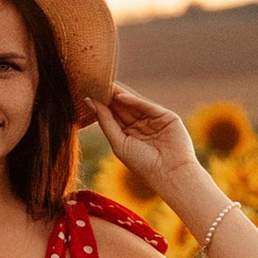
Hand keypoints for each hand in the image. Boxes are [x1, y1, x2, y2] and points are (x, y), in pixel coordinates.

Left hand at [85, 79, 199, 190]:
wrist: (170, 174)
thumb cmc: (143, 164)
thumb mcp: (118, 143)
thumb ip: (105, 121)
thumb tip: (89, 101)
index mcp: (128, 135)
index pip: (112, 116)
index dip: (100, 105)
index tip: (87, 93)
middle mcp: (140, 126)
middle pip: (122, 108)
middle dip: (109, 97)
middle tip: (93, 83)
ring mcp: (153, 120)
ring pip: (134, 104)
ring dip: (119, 95)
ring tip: (104, 84)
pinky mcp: (166, 116)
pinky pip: (147, 106)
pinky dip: (134, 101)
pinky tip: (120, 96)